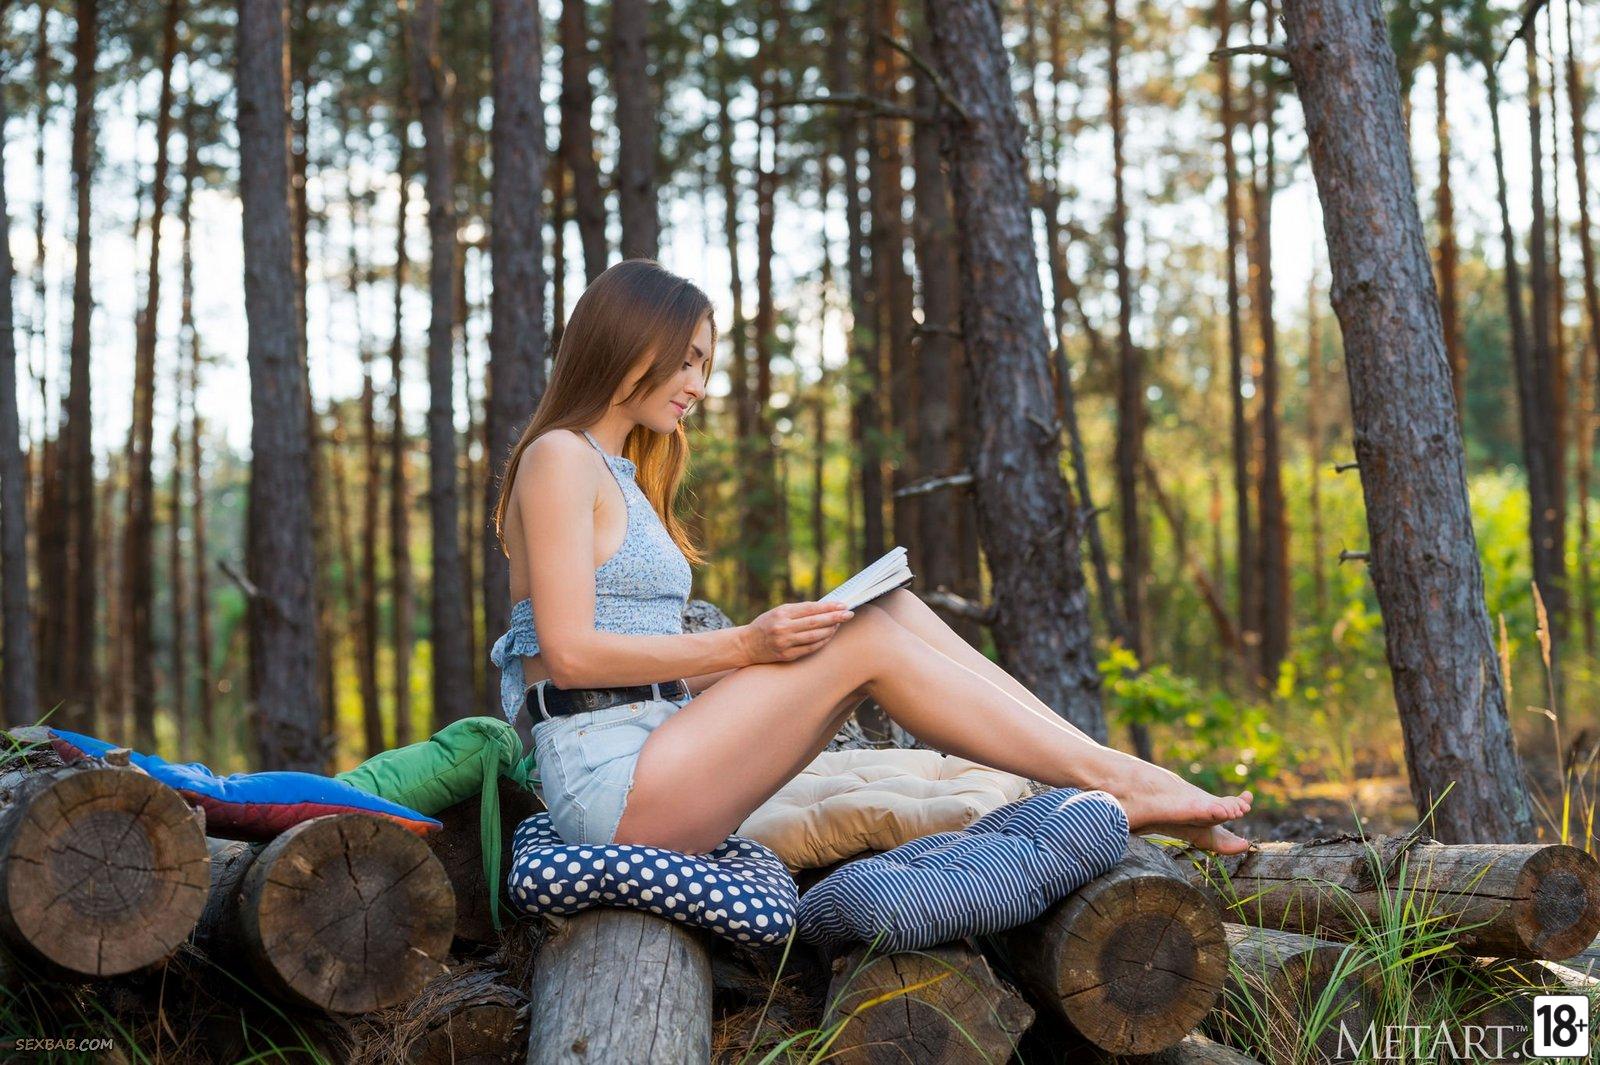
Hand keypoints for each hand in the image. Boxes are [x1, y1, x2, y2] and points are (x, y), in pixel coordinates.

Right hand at [741, 600, 855, 663]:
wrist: (746, 645)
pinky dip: (822, 642)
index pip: (810, 609)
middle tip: (849, 614)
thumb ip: (798, 610)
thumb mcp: (778, 612)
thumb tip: (824, 608)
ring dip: (830, 630)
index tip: (842, 605)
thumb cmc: (765, 625)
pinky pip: (810, 648)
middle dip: (834, 617)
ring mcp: (785, 643)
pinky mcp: (787, 655)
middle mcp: (783, 628)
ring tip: (839, 624)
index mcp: (782, 614)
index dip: (828, 607)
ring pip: (815, 636)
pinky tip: (829, 636)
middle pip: (815, 622)